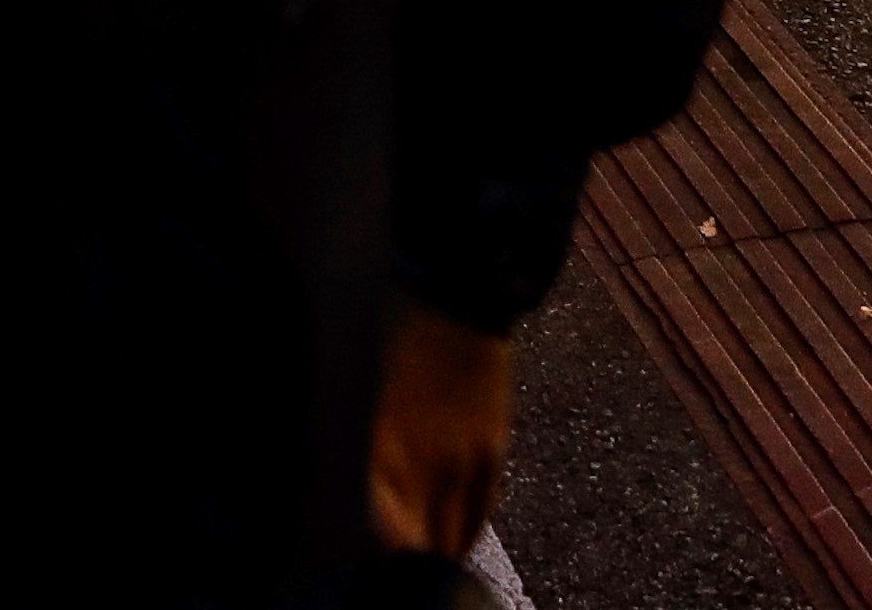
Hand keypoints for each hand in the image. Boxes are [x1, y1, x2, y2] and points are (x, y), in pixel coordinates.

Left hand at [366, 304, 512, 560]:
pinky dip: (471, 529)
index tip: (386, 563)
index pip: (387, 530)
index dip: (389, 553)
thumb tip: (383, 504)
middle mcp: (423, 465)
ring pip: (454, 534)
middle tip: (409, 566)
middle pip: (421, 540)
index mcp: (386, 453)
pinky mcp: (493, 451)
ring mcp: (462, 461)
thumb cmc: (406, 346)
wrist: (457, 305)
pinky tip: (463, 539)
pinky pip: (482, 508)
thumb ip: (380, 461)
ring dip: (444, 551)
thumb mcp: (378, 410)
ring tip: (436, 563)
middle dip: (414, 557)